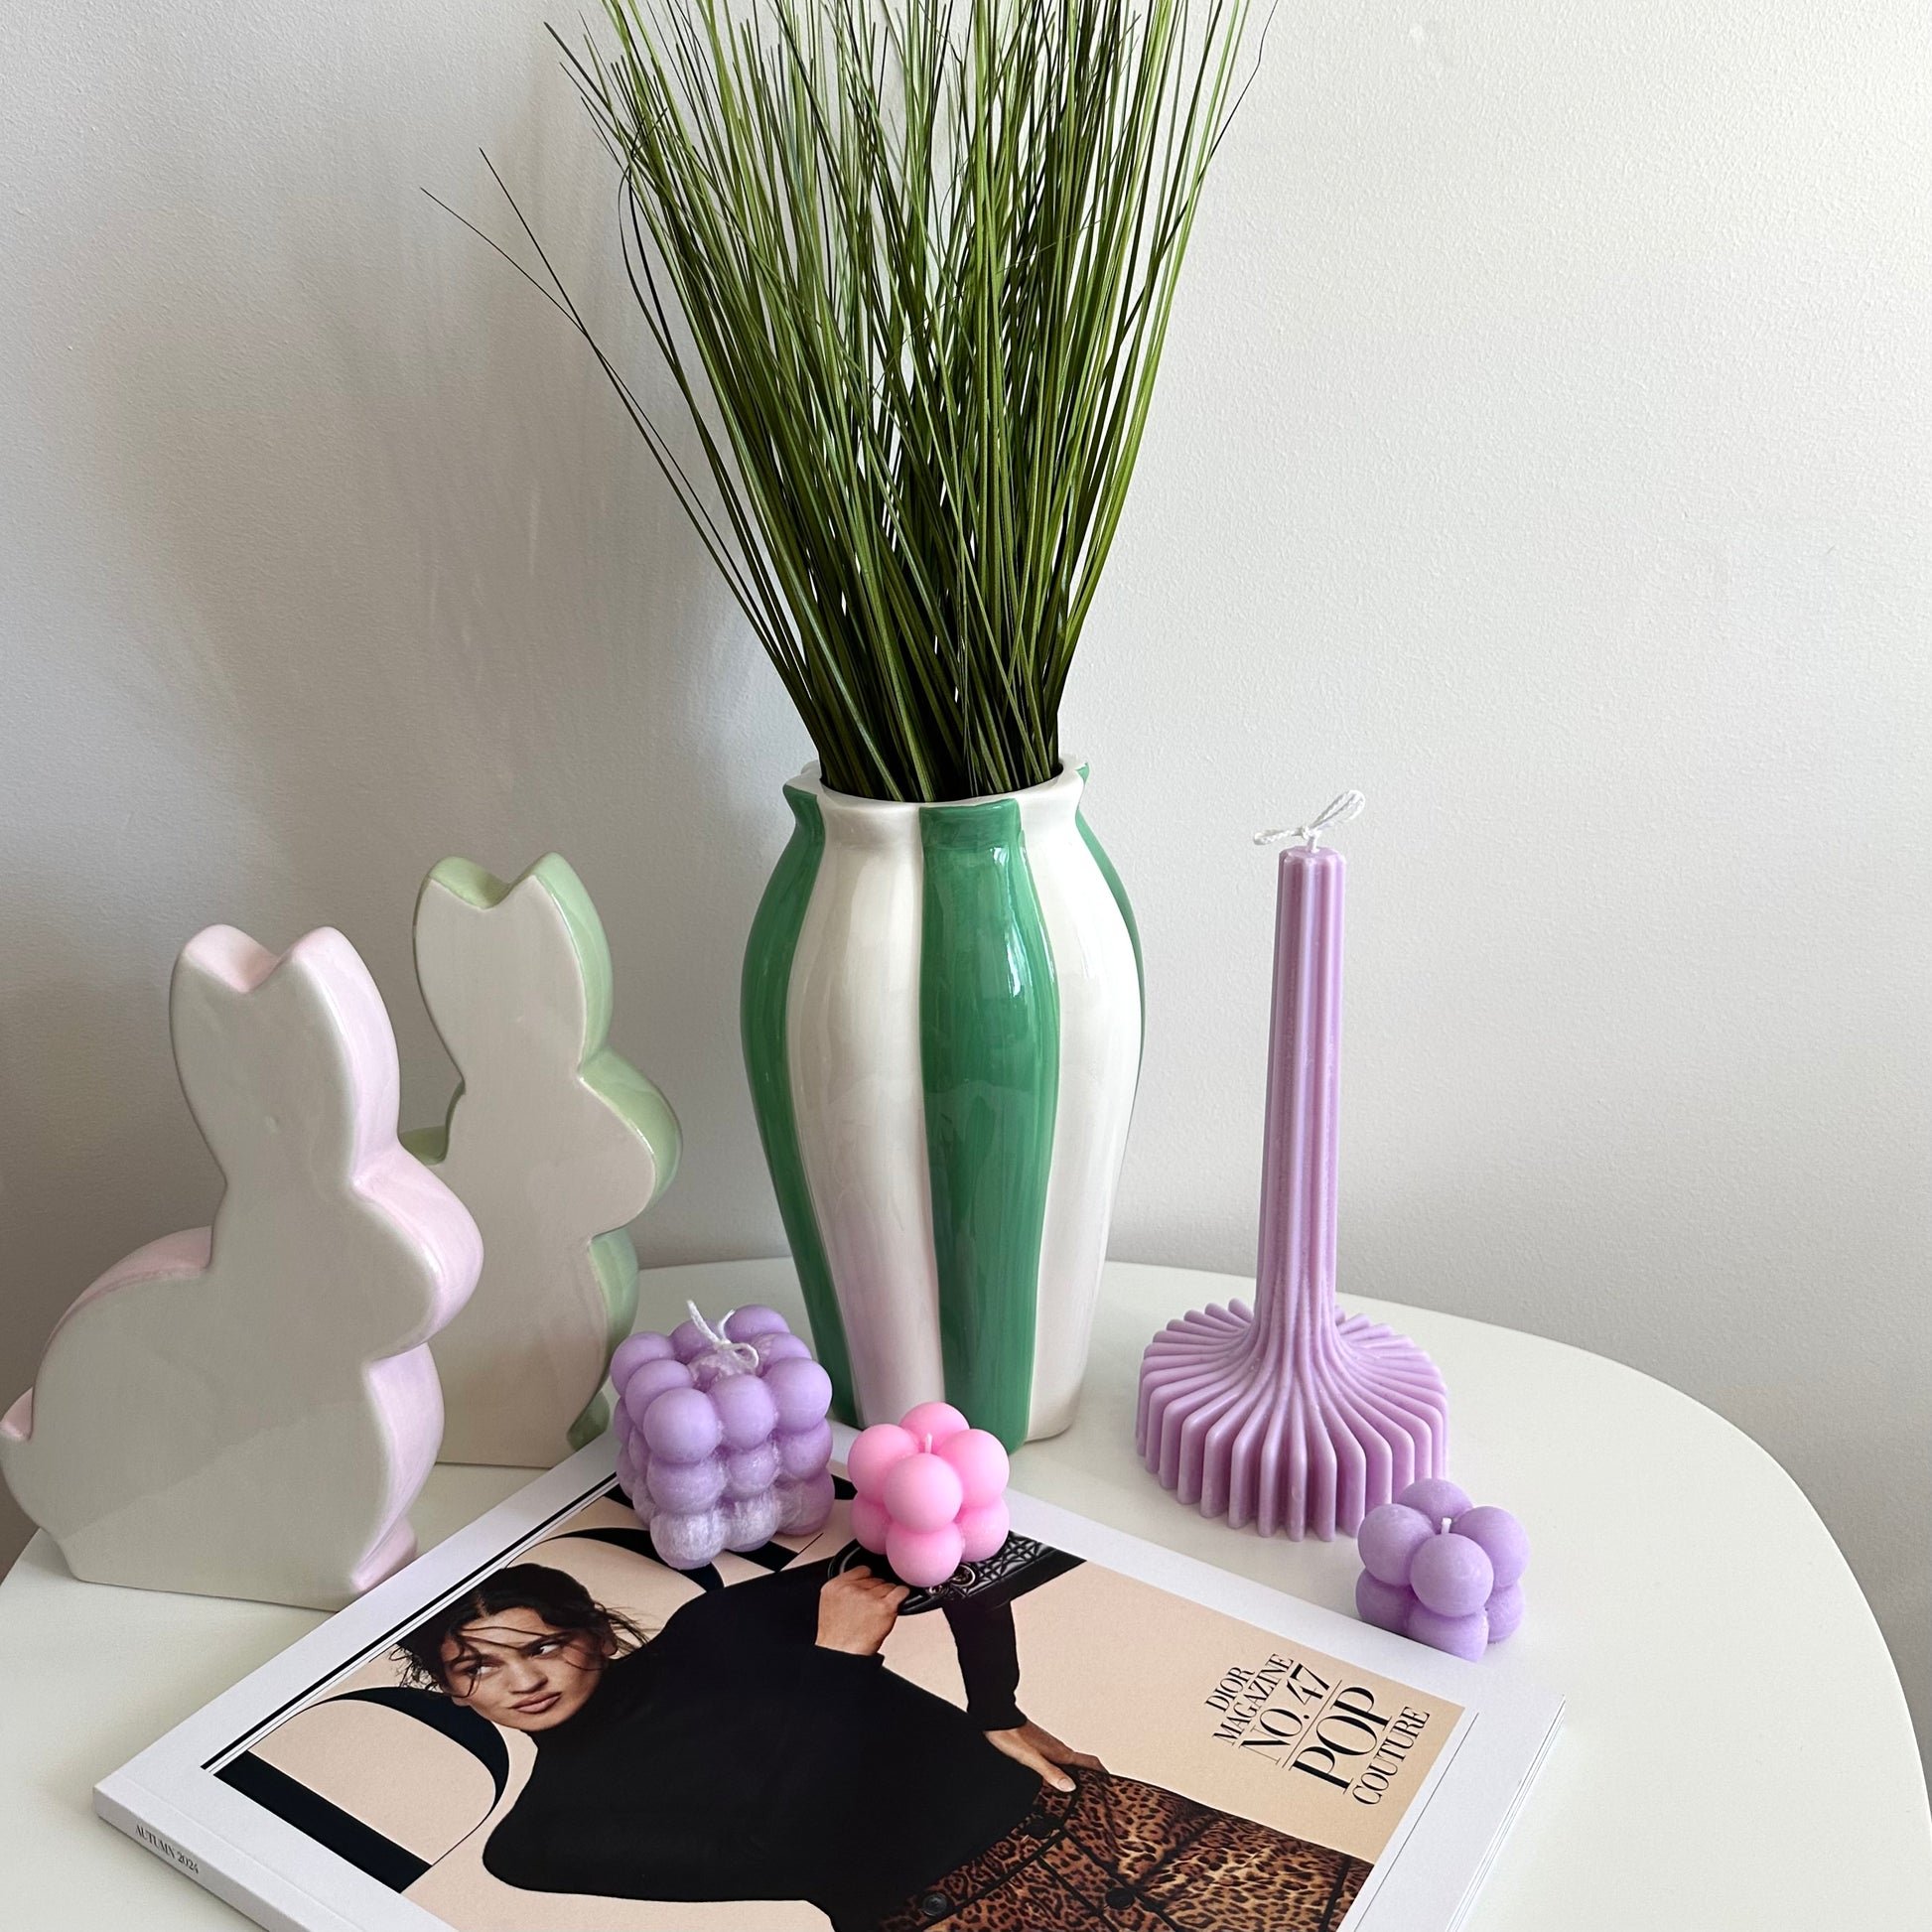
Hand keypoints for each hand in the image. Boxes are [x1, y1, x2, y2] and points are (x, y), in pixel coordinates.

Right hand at [815, 1566, 908, 1655]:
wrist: (841, 1656)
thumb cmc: (837, 1638)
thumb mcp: (830, 1605)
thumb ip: (844, 1590)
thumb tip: (861, 1584)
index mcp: (836, 1586)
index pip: (862, 1570)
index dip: (868, 1580)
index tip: (870, 1588)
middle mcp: (852, 1589)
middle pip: (876, 1578)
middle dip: (877, 1591)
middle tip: (872, 1608)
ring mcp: (869, 1597)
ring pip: (888, 1586)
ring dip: (888, 1597)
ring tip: (879, 1612)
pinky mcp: (884, 1607)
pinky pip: (900, 1592)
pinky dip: (903, 1595)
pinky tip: (900, 1599)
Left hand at [983, 1721, 1104, 1792]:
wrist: (998, 1717)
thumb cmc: (1011, 1736)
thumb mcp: (1030, 1758)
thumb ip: (1050, 1772)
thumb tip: (1071, 1787)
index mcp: (1059, 1752)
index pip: (1090, 1762)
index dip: (1103, 1773)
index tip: (1114, 1785)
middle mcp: (1058, 1748)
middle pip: (1084, 1763)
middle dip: (1095, 1776)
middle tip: (1103, 1792)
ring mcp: (1050, 1746)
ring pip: (1072, 1761)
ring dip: (1081, 1773)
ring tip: (1084, 1789)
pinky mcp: (1040, 1746)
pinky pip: (1060, 1760)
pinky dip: (1066, 1770)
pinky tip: (1058, 1777)